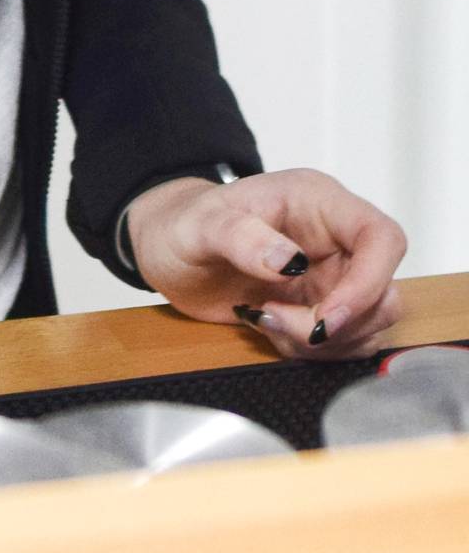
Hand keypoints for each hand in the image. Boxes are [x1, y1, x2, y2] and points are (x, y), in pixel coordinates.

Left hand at [124, 167, 406, 357]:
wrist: (168, 249)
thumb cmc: (185, 223)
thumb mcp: (201, 225)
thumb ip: (241, 236)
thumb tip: (288, 261)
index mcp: (318, 202)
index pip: (382, 237)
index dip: (370, 282)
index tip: (327, 314)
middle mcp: (335, 239)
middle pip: (384, 292)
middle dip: (338, 323)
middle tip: (279, 320)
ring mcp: (332, 276)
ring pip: (367, 325)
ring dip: (321, 342)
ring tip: (265, 318)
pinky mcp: (321, 308)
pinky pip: (340, 343)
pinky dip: (308, 350)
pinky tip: (268, 326)